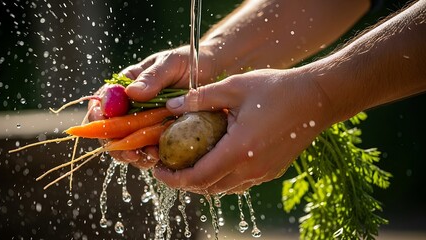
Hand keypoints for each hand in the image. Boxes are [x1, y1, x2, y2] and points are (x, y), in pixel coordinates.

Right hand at [87, 44, 219, 167]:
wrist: (211, 72)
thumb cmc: (188, 62)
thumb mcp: (170, 63)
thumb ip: (153, 77)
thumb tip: (131, 93)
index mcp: (126, 87)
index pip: (102, 102)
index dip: (98, 115)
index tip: (105, 123)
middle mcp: (131, 107)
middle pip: (110, 130)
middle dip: (114, 144)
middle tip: (127, 151)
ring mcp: (145, 123)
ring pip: (127, 144)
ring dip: (132, 154)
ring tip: (146, 156)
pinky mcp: (159, 135)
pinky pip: (148, 150)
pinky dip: (150, 157)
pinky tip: (159, 156)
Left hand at [153, 68, 334, 194]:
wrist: (317, 99)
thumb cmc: (276, 89)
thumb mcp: (234, 87)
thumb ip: (199, 99)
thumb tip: (170, 106)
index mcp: (239, 150)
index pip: (198, 178)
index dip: (173, 178)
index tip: (159, 169)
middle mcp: (251, 168)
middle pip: (208, 188)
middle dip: (184, 181)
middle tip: (170, 164)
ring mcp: (264, 173)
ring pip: (224, 188)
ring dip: (202, 180)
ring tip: (189, 162)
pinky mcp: (272, 171)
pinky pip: (240, 183)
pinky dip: (222, 178)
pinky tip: (217, 159)